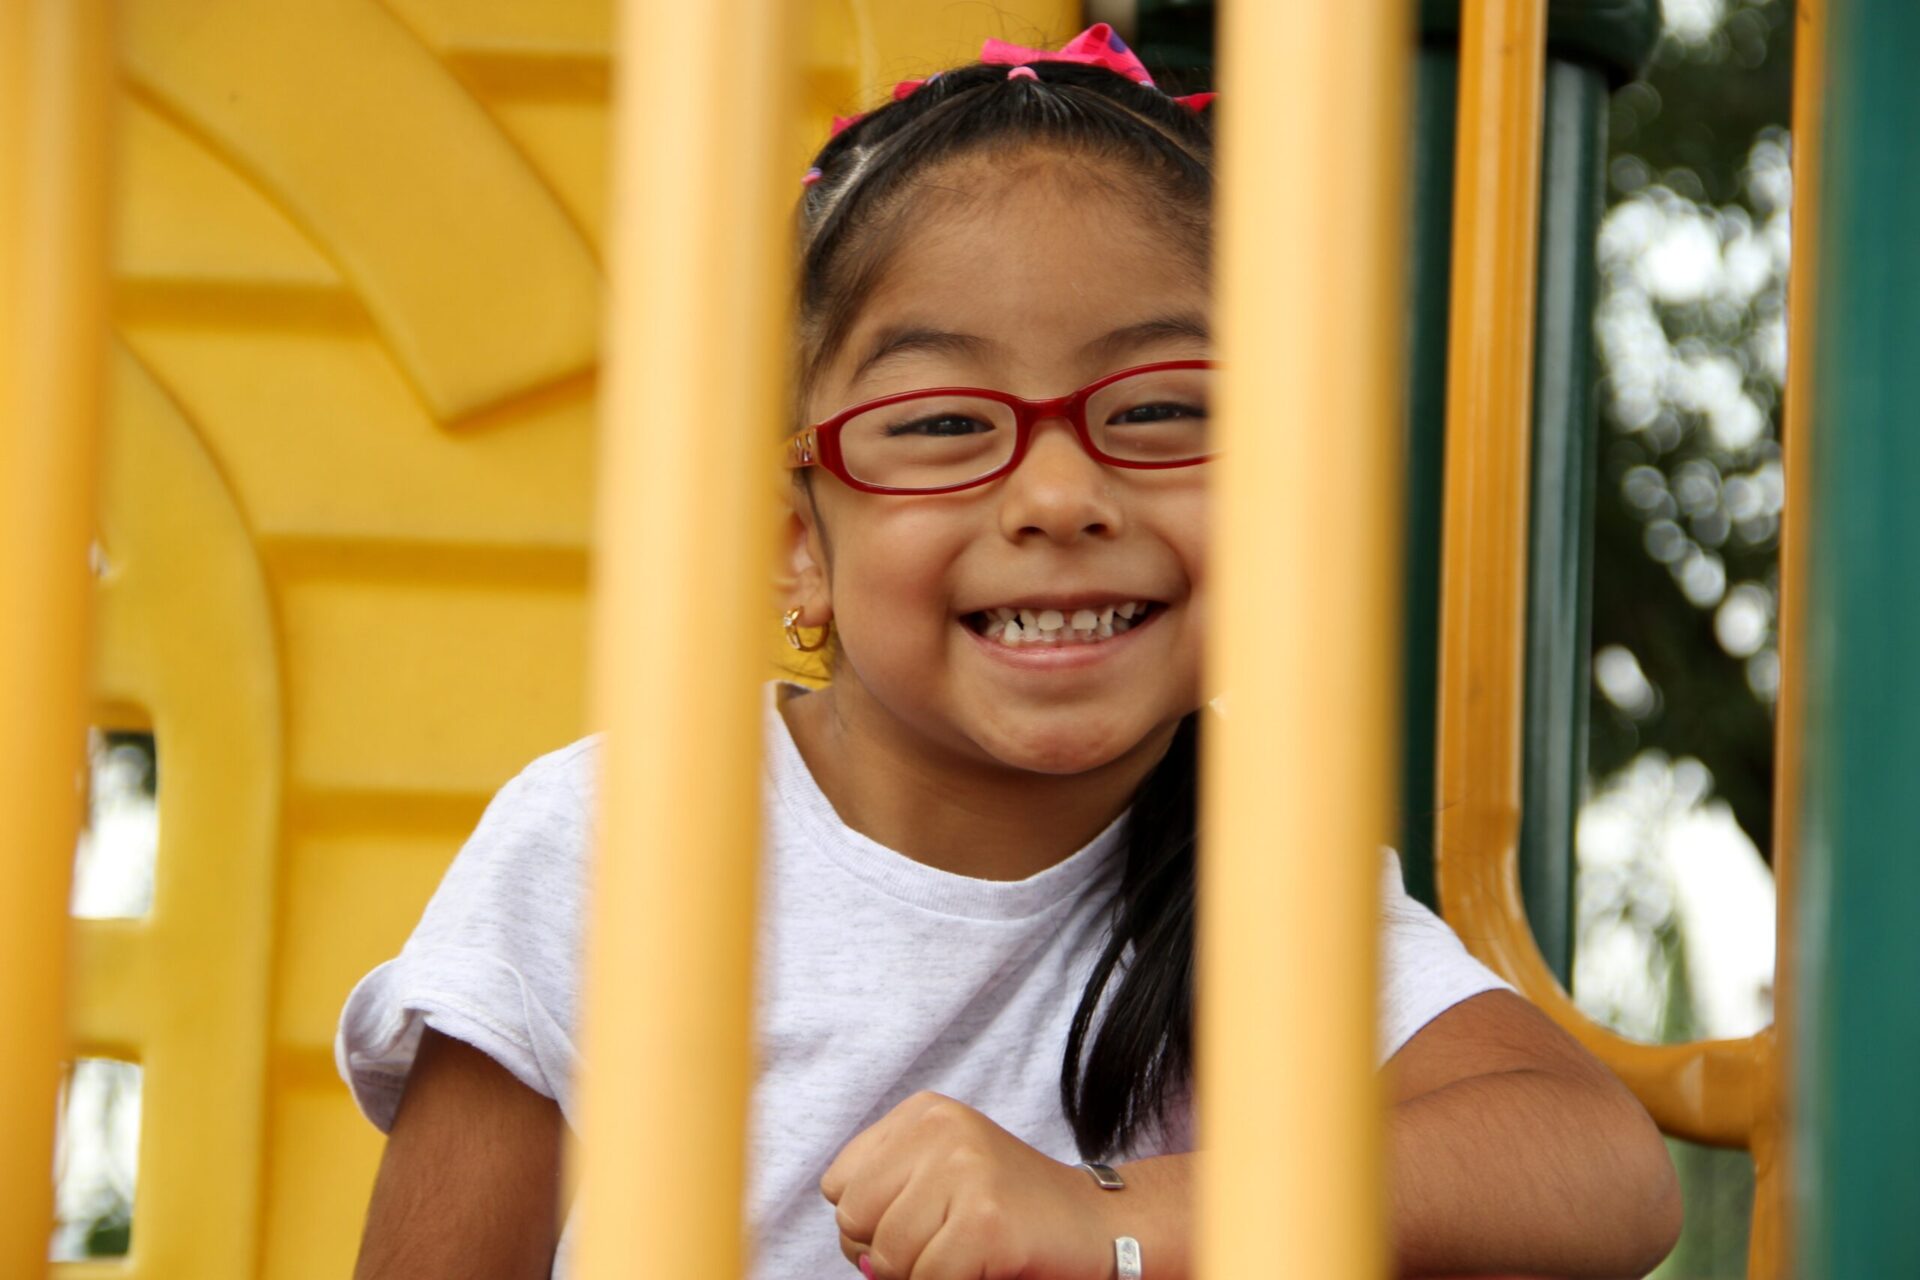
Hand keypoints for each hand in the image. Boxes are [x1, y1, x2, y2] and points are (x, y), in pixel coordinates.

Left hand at [820, 1091, 1118, 1279]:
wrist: (1098, 1225)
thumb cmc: (1010, 1214)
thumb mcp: (941, 1178)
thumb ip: (886, 1197)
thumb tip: (860, 1259)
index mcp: (922, 1113)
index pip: (838, 1185)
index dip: (866, 1223)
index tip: (916, 1227)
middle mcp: (939, 1129)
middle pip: (854, 1219)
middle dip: (886, 1254)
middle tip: (940, 1249)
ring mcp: (964, 1170)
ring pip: (887, 1257)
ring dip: (920, 1276)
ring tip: (964, 1256)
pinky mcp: (985, 1219)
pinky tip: (985, 1267)